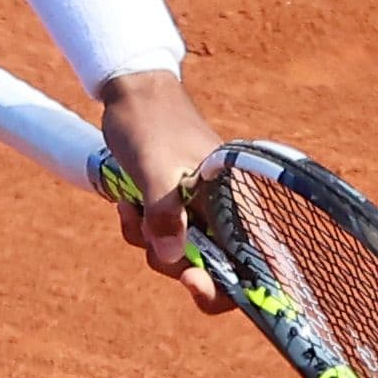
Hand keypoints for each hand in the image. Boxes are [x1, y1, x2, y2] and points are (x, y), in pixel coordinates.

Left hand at [102, 69, 233, 312]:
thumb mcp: (154, 168)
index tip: (192, 282)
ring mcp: (197, 210)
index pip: (250, 266)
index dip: (225, 287)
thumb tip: (172, 259)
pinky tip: (126, 203)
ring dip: (148, 241)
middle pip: (210, 269)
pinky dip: (139, 228)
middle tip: (150, 238)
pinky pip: (157, 237)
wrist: (131, 90)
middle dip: (174, 262)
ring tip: (132, 207)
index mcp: (234, 203)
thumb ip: (166, 213)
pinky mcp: (173, 207)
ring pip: (176, 255)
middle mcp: (222, 211)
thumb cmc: (150, 122)